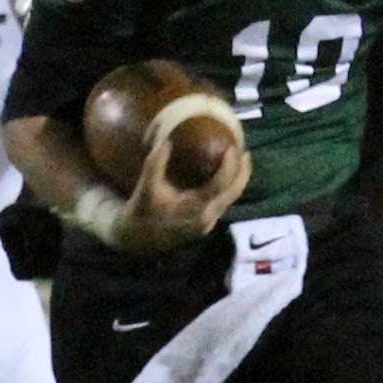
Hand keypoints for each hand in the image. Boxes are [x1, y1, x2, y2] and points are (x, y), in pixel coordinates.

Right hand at [116, 112, 242, 252]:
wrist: (138, 241)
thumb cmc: (141, 214)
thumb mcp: (144, 189)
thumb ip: (154, 165)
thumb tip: (166, 141)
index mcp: (193, 209)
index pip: (219, 185)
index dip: (229, 166)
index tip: (232, 147)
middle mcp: (206, 218)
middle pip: (234, 193)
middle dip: (243, 172)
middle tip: (245, 151)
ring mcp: (207, 224)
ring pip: (230, 199)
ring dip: (237, 180)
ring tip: (238, 160)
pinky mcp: (205, 225)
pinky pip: (222, 203)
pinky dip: (227, 187)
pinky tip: (223, 176)